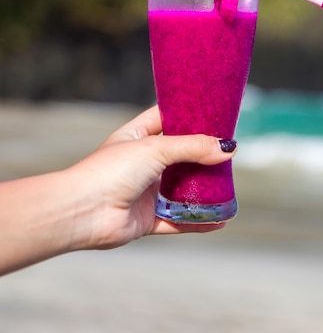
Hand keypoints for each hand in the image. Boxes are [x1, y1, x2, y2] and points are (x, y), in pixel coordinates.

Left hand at [70, 105, 236, 248]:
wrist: (82, 213)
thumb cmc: (111, 171)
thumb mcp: (155, 149)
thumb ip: (192, 147)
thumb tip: (228, 148)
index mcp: (136, 136)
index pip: (165, 118)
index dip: (187, 113)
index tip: (213, 111)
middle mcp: (141, 162)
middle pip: (179, 155)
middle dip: (202, 154)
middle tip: (229, 149)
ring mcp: (145, 190)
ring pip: (181, 188)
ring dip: (204, 189)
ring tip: (230, 184)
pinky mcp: (147, 218)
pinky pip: (178, 220)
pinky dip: (198, 221)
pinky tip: (220, 220)